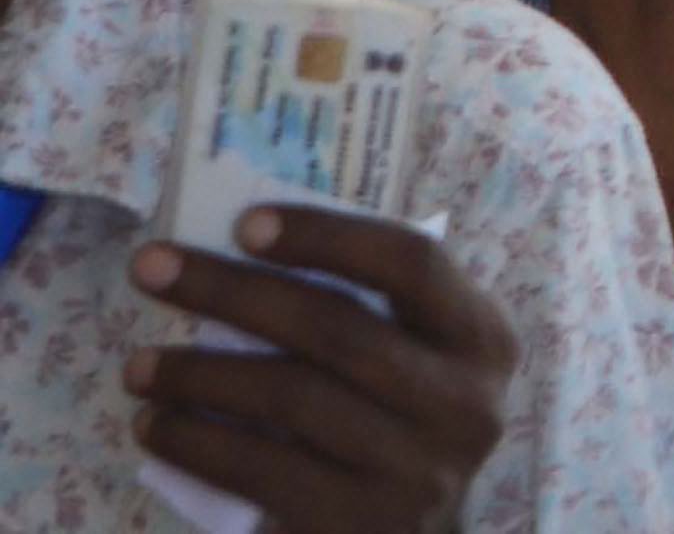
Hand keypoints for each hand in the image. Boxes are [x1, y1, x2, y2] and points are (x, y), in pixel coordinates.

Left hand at [123, 205, 516, 533]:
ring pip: (290, 398)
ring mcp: (416, 471)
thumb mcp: (409, 362)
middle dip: (230, 290)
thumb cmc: (391, 425)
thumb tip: (241, 257)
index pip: (412, 262)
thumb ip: (362, 314)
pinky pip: (261, 469)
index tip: (244, 223)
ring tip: (138, 366)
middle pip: (335, 327)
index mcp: (481, 341)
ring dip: (196, 374)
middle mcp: (464, 404)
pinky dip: (195, 442)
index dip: (326, 237)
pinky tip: (155, 425)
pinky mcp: (358, 525)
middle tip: (150, 268)